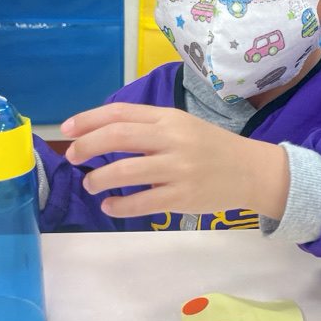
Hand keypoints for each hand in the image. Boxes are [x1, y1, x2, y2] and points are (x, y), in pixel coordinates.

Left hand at [61, 102, 289, 219]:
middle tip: (74, 157)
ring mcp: (178, 169)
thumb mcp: (184, 126)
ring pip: (125, 171)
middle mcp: (172, 139)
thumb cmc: (212, 148)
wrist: (252, 171)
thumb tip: (103, 135)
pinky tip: (110, 207)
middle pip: (117, 137)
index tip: (68, 129)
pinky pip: (143, 202)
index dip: (89, 119)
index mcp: (169, 118)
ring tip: (90, 185)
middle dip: (87, 146)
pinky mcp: (183, 196)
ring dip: (98, 179)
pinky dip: (120, 206)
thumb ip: (149, 127)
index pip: (120, 113)